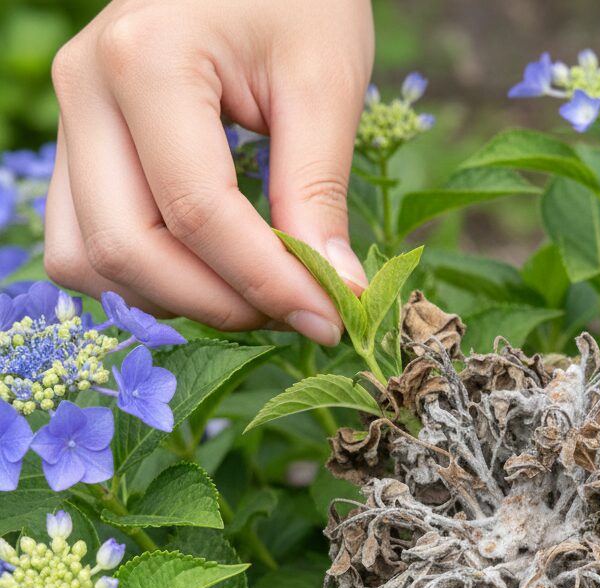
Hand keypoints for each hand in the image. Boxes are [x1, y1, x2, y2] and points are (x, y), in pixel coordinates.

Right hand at [43, 0, 372, 343]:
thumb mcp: (326, 84)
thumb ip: (320, 193)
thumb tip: (335, 296)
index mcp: (146, 61)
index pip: (199, 214)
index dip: (269, 284)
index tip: (331, 320)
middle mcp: (86, 90)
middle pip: (127, 249)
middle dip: (218, 303)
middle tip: (296, 309)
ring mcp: (70, 118)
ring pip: (89, 259)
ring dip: (174, 299)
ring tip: (255, 289)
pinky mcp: (78, 144)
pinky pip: (82, 245)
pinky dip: (144, 280)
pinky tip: (210, 272)